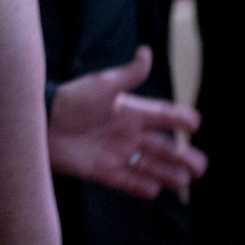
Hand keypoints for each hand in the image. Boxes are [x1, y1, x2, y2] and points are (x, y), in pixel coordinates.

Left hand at [48, 48, 207, 198]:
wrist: (42, 124)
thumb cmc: (72, 100)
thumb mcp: (102, 85)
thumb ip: (128, 74)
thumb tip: (147, 51)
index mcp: (130, 110)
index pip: (161, 115)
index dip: (179, 119)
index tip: (196, 124)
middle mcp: (127, 133)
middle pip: (162, 147)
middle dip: (182, 156)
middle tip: (202, 167)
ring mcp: (116, 153)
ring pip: (149, 166)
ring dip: (168, 174)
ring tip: (186, 182)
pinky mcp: (103, 170)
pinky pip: (127, 181)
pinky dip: (141, 187)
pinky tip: (155, 192)